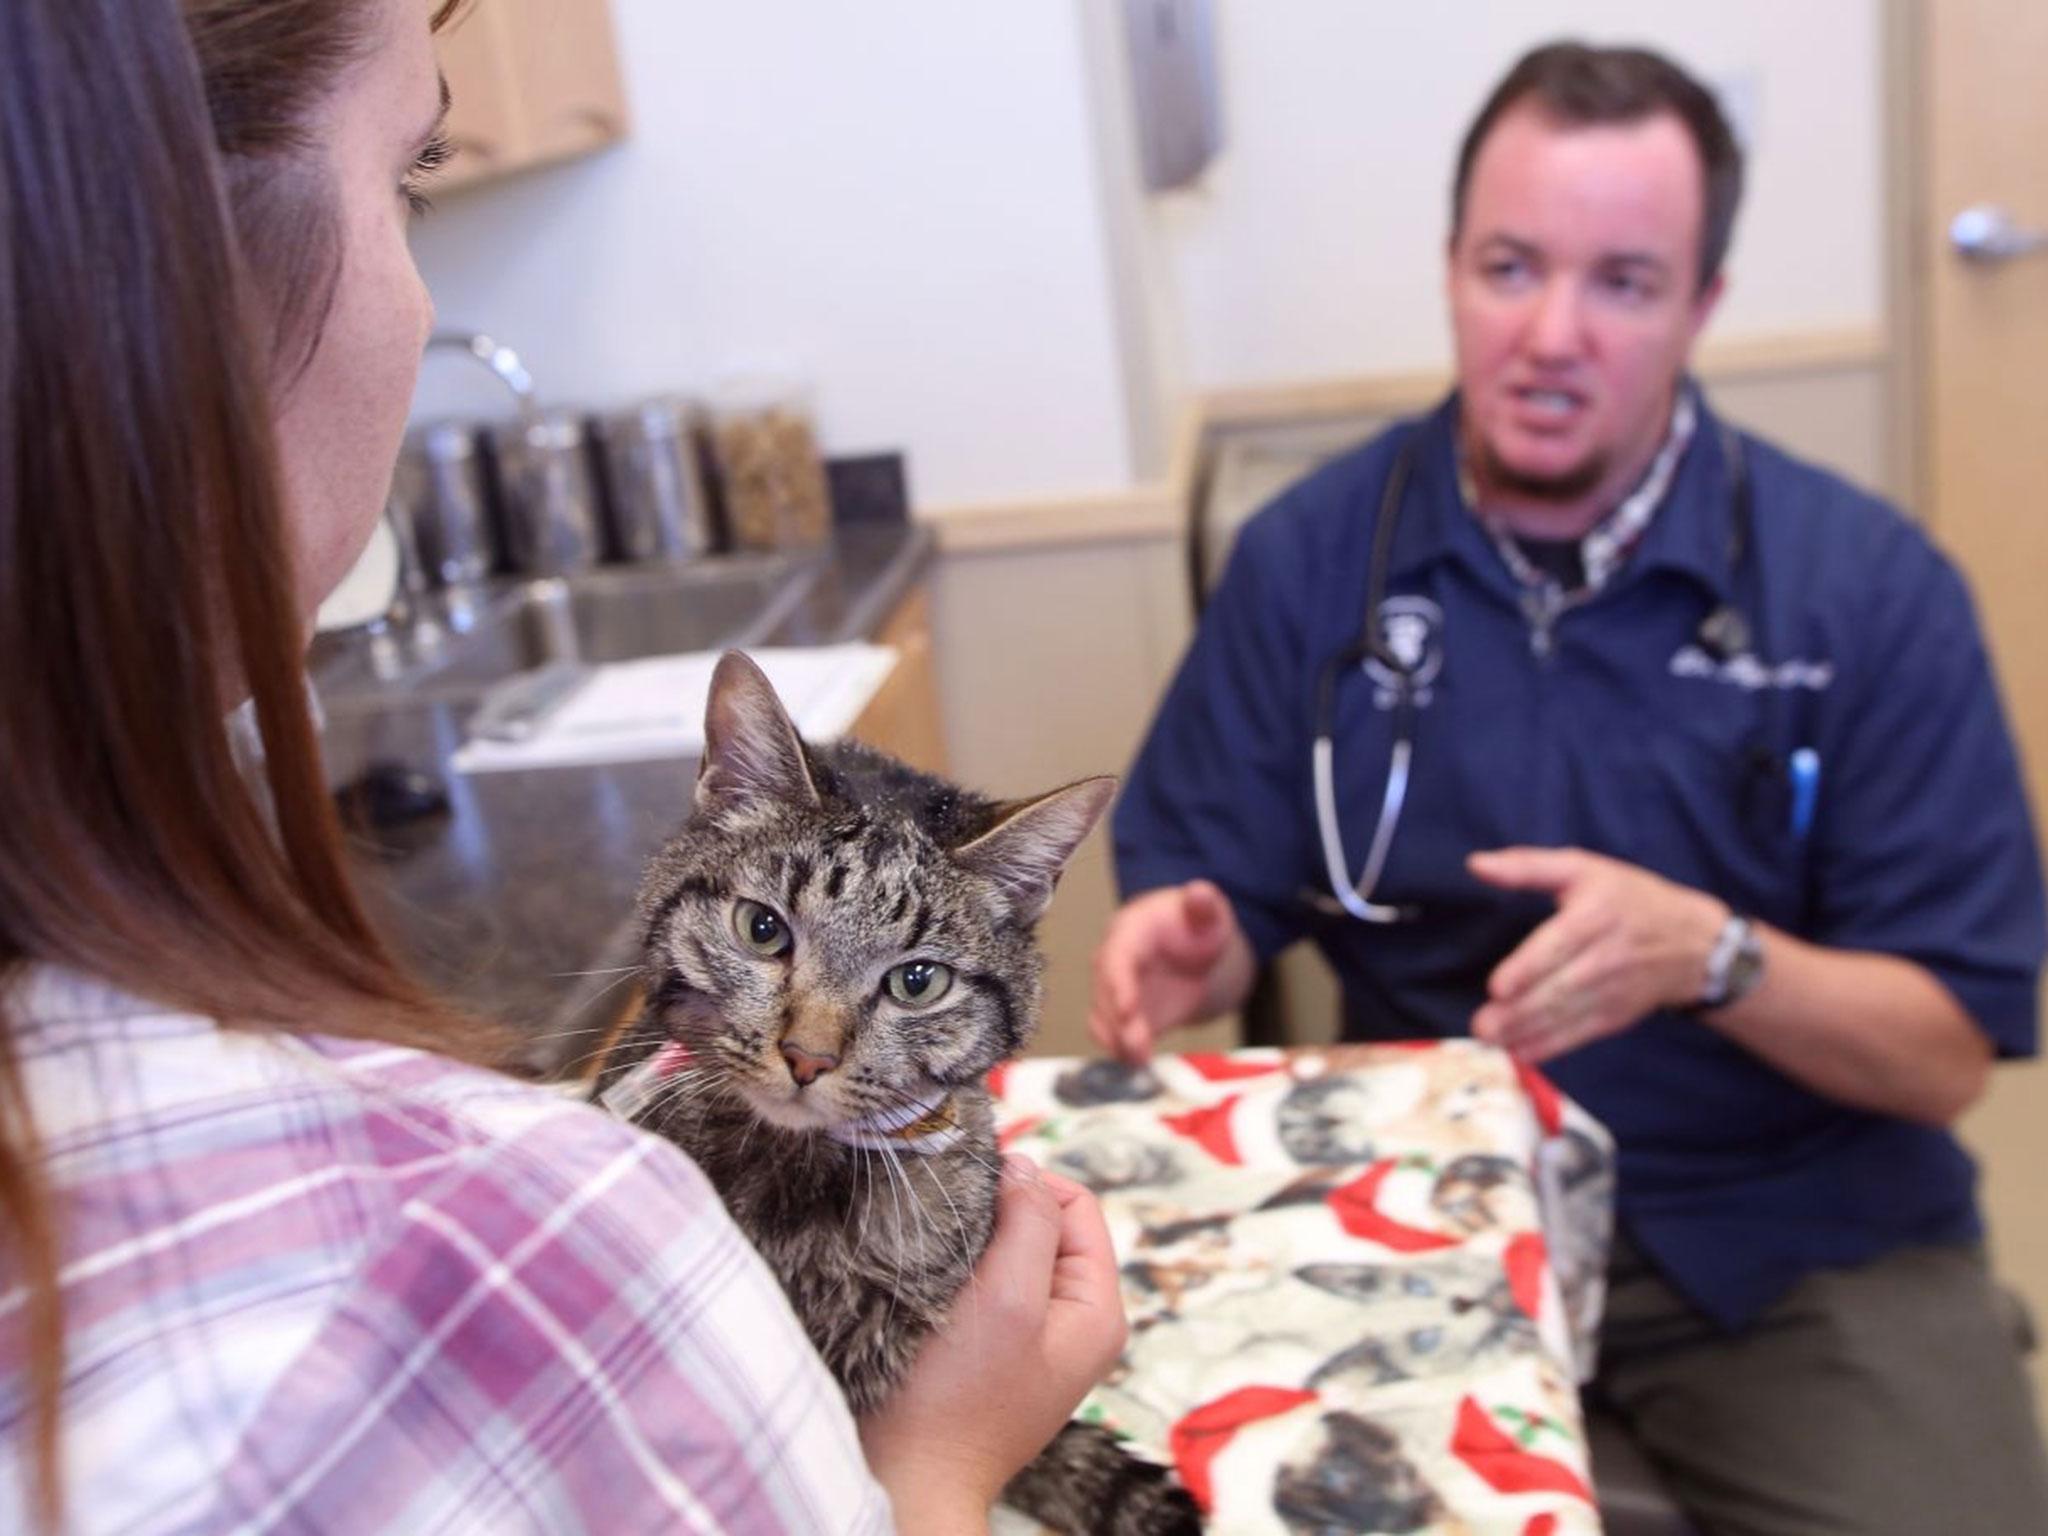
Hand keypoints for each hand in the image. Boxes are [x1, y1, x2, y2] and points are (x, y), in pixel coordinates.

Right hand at [859, 1156, 1126, 1531]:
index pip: (1077, 1204)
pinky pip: (986, 1285)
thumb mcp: (1008, 1300)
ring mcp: (1034, 1338)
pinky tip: (933, 1290)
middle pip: (1044, 1225)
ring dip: (973, 1246)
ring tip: (940, 1267)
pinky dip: (959, 1274)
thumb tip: (1024, 1165)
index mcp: (1098, 1310)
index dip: (1027, 1186)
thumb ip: (1029, 1224)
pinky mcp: (995, 1349)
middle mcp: (1075, 1321)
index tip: (975, 1198)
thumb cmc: (958, 1400)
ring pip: (1010, 1252)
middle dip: (998, 1218)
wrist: (908, 1480)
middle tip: (953, 1238)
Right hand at [1087, 880, 1244, 1061]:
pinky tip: (1136, 1063)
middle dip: (1118, 1021)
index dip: (1119, 984)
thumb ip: (1204, 903)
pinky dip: (1120, 1050)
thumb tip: (1199, 892)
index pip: (1117, 957)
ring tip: (1138, 1060)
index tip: (1130, 1008)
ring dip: (1117, 1040)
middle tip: (1136, 1044)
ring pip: (1104, 1018)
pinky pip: (1113, 1034)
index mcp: (1129, 932)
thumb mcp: (1207, 911)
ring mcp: (1117, 991)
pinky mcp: (1126, 1016)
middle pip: (1106, 993)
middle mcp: (1113, 962)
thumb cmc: (1195, 925)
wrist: (1192, 948)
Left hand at [1467, 847, 1727, 1062]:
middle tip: (1482, 1027)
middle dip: (1520, 1011)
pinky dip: (1551, 1046)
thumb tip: (1475, 864)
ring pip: (1566, 1015)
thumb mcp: (1583, 868)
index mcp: (1596, 915)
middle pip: (1560, 987)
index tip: (1498, 988)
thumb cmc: (1629, 898)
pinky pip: (1580, 1033)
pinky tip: (1521, 1053)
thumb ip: (1527, 866)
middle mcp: (1607, 956)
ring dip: (1527, 1032)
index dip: (1529, 968)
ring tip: (1492, 1042)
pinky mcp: (1617, 1015)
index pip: (1559, 945)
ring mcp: (1615, 990)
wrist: (1696, 943)